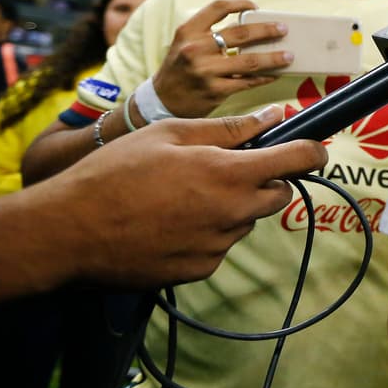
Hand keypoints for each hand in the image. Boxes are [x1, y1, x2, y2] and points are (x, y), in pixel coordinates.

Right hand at [59, 106, 325, 286]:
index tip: (317, 149)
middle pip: (278, 196)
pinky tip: (170, 221)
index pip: (296, 161)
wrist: (69, 231)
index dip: (313, 152)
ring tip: (182, 195)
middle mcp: (232, 213)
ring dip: (231, 205)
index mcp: (229, 173)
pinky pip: (219, 245)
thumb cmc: (115, 173)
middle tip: (231, 168)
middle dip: (266, 179)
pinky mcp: (199, 269)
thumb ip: (228, 129)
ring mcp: (217, 246)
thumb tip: (273, 118)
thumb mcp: (170, 134)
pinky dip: (207, 231)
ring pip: (245, 220)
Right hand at [149, 0, 290, 118]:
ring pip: (249, 61)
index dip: (241, 3)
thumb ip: (210, 33)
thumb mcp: (185, 43)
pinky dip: (264, 78)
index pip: (218, 7)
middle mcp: (195, 48)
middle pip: (241, 33)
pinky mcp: (214, 91)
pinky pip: (247, 82)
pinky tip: (274, 74)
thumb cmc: (179, 68)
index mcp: (189, 31)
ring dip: (273, 57)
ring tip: (289, 55)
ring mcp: (205, 71)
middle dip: (268, 30)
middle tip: (284, 29)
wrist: (161, 100)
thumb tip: (250, 26)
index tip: (256, 7)